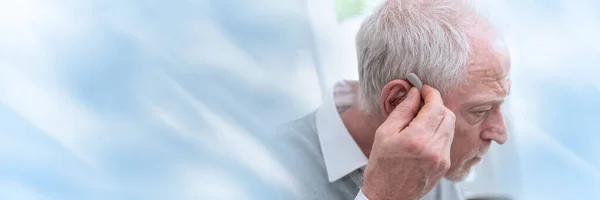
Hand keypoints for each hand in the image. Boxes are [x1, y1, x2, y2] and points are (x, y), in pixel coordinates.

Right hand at [362, 85, 455, 199]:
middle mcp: (434, 149)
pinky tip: (424, 133)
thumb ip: (402, 111)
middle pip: (447, 114)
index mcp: (417, 139)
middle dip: (436, 104)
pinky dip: (439, 131)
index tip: (423, 88)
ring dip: (439, 117)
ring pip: (450, 126)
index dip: (431, 93)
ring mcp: (442, 158)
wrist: (387, 196)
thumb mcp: (384, 134)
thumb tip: (414, 93)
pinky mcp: (444, 165)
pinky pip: (447, 140)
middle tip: (421, 101)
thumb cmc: (381, 166)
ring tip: (421, 118)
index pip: (435, 106)